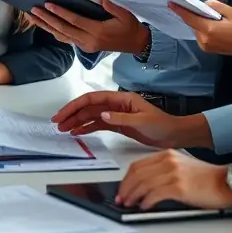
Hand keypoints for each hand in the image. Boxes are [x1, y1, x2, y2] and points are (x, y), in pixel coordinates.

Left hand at [27, 0, 149, 54]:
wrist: (136, 44)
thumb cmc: (129, 26)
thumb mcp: (124, 13)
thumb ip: (110, 5)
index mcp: (98, 32)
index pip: (74, 21)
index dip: (60, 13)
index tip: (48, 4)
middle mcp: (88, 41)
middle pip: (63, 29)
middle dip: (46, 19)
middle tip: (33, 10)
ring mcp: (85, 46)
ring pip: (61, 36)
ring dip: (45, 26)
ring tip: (32, 17)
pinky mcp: (83, 47)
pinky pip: (65, 39)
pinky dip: (53, 31)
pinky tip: (44, 24)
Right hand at [51, 90, 177, 146]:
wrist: (173, 134)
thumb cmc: (161, 124)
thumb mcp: (141, 121)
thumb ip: (121, 118)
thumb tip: (102, 115)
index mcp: (121, 98)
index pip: (93, 99)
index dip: (76, 105)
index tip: (63, 113)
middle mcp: (116, 104)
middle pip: (88, 107)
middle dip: (72, 113)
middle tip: (58, 123)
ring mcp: (116, 114)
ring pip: (91, 116)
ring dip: (77, 121)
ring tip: (63, 129)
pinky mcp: (118, 125)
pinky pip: (98, 124)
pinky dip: (86, 128)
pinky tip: (77, 132)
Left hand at [117, 149, 231, 209]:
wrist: (226, 182)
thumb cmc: (207, 178)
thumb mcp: (182, 167)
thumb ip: (164, 170)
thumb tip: (145, 185)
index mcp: (168, 155)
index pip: (138, 165)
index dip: (126, 178)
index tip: (122, 188)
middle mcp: (169, 161)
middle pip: (138, 174)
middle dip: (126, 188)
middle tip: (121, 198)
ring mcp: (174, 173)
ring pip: (144, 184)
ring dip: (133, 196)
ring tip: (129, 204)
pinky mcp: (179, 187)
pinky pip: (155, 194)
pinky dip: (146, 201)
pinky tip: (144, 206)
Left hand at [169, 1, 231, 58]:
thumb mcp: (230, 12)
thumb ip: (215, 6)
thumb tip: (203, 5)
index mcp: (208, 29)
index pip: (190, 18)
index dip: (179, 10)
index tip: (170, 3)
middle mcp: (203, 38)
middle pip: (191, 24)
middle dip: (190, 15)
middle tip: (189, 6)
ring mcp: (203, 45)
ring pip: (194, 29)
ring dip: (196, 22)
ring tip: (203, 16)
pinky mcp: (204, 48)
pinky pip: (198, 35)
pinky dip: (200, 28)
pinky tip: (207, 25)